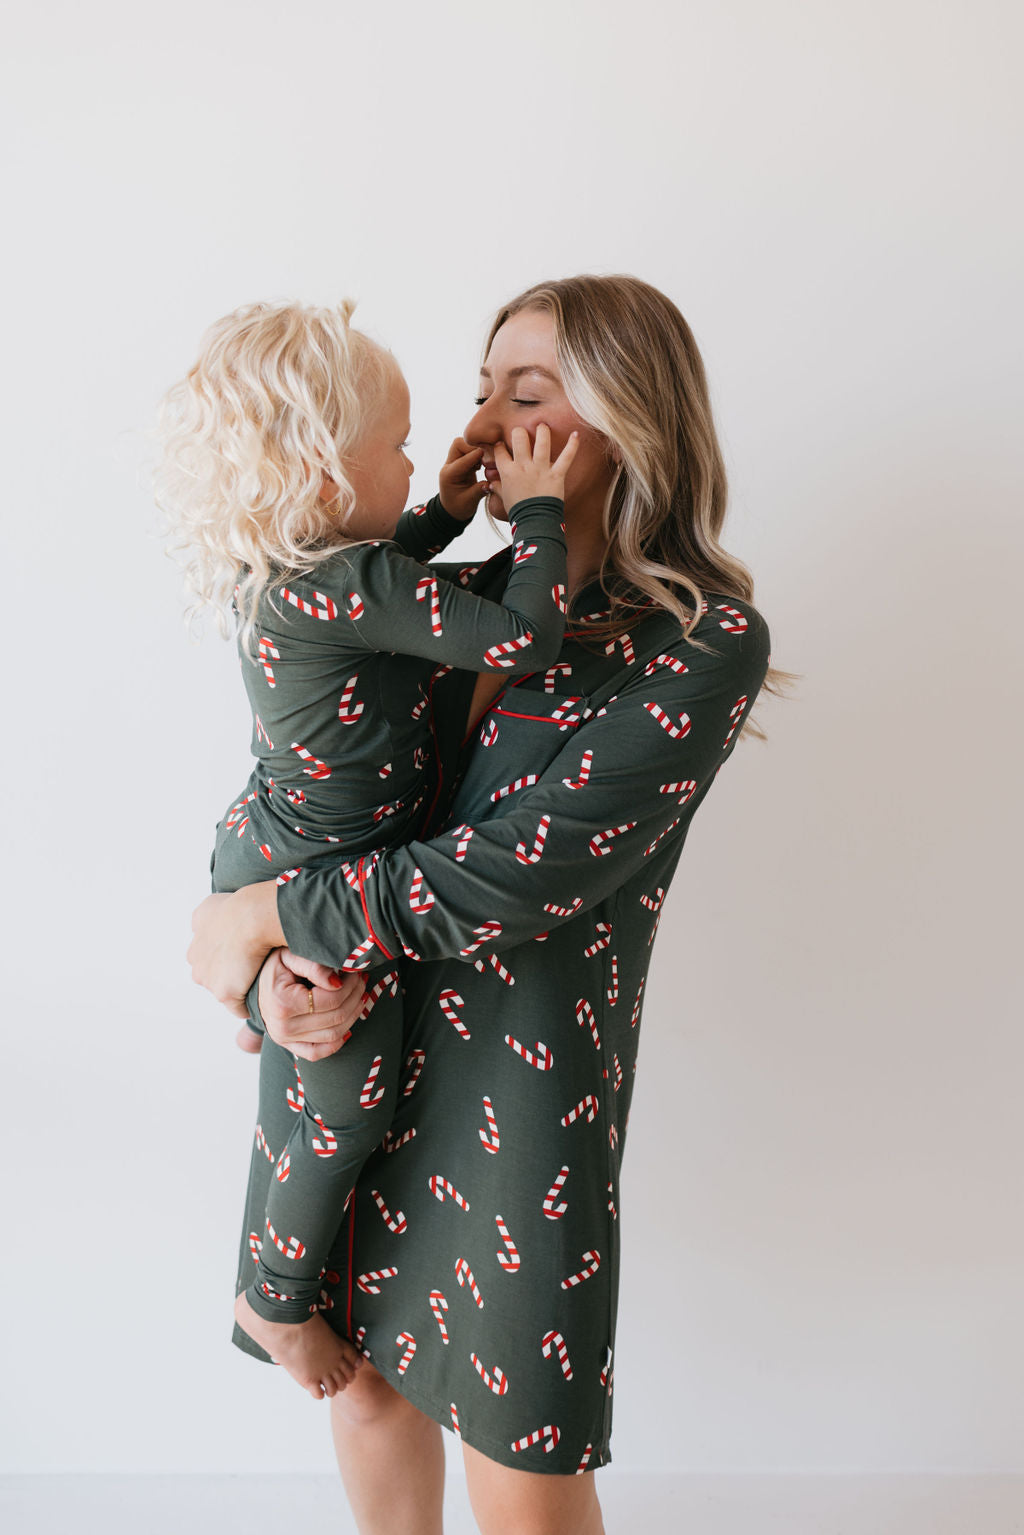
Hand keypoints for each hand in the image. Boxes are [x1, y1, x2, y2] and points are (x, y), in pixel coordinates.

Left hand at [188, 883, 284, 1017]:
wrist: (254, 917)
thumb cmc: (245, 905)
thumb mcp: (214, 902)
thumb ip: (208, 916)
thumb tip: (215, 923)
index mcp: (196, 936)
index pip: (208, 951)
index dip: (227, 952)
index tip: (243, 950)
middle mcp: (196, 958)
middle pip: (210, 972)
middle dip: (227, 971)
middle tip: (252, 966)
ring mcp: (208, 978)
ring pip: (223, 989)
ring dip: (238, 987)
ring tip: (259, 981)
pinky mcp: (224, 993)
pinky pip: (237, 1008)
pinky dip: (247, 1006)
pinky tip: (260, 997)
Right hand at [259, 948, 367, 1060]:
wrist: (256, 984)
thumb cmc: (275, 966)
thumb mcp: (290, 956)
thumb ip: (314, 966)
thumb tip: (337, 981)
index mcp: (282, 1003)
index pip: (330, 1000)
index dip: (350, 986)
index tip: (355, 973)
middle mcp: (283, 1027)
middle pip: (335, 1018)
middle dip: (355, 997)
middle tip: (361, 981)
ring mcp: (285, 1040)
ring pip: (333, 1036)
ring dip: (353, 1016)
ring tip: (359, 996)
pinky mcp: (289, 1047)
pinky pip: (318, 1052)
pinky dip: (337, 1042)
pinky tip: (347, 1024)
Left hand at [438, 437, 487, 520]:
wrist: (452, 510)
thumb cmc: (459, 508)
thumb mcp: (469, 502)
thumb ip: (479, 490)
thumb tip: (491, 483)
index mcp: (448, 475)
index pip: (462, 460)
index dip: (476, 456)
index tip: (490, 454)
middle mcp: (449, 466)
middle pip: (459, 444)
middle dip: (474, 447)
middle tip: (488, 457)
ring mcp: (455, 462)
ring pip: (464, 444)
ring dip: (477, 449)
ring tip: (487, 460)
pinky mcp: (462, 462)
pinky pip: (470, 450)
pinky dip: (479, 453)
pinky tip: (486, 462)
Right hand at [493, 423, 577, 512]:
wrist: (534, 522)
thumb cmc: (518, 511)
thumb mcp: (504, 498)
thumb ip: (498, 488)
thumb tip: (491, 484)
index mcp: (508, 472)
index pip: (500, 451)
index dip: (500, 445)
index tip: (502, 445)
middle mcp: (523, 466)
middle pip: (519, 437)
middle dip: (519, 432)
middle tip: (523, 433)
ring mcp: (540, 469)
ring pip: (542, 441)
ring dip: (542, 430)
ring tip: (542, 426)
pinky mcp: (556, 475)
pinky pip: (566, 457)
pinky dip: (573, 445)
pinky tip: (576, 434)